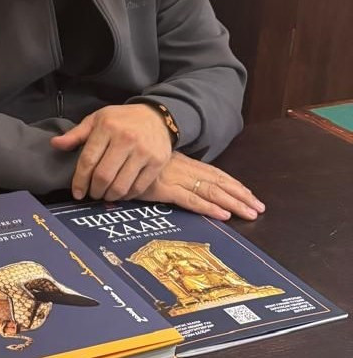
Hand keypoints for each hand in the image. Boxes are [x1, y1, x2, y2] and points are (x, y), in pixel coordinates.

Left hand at [50, 104, 171, 200]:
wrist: (156, 116)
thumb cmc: (121, 119)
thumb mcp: (96, 120)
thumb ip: (76, 135)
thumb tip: (55, 144)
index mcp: (107, 127)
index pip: (88, 160)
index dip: (80, 180)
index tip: (77, 192)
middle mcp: (126, 139)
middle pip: (104, 176)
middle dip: (95, 191)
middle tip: (92, 194)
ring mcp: (144, 151)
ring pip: (121, 185)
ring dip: (109, 196)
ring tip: (105, 195)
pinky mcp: (158, 162)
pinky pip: (139, 187)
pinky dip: (127, 195)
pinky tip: (121, 193)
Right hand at [138, 151, 264, 220]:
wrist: (111, 155)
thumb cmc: (128, 162)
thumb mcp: (152, 165)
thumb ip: (166, 172)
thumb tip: (180, 183)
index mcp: (181, 162)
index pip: (213, 173)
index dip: (232, 183)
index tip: (248, 193)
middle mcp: (182, 168)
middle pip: (217, 182)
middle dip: (240, 195)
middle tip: (259, 208)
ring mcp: (173, 178)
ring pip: (210, 191)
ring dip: (233, 202)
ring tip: (251, 213)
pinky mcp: (163, 189)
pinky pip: (190, 200)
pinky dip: (209, 207)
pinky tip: (224, 215)